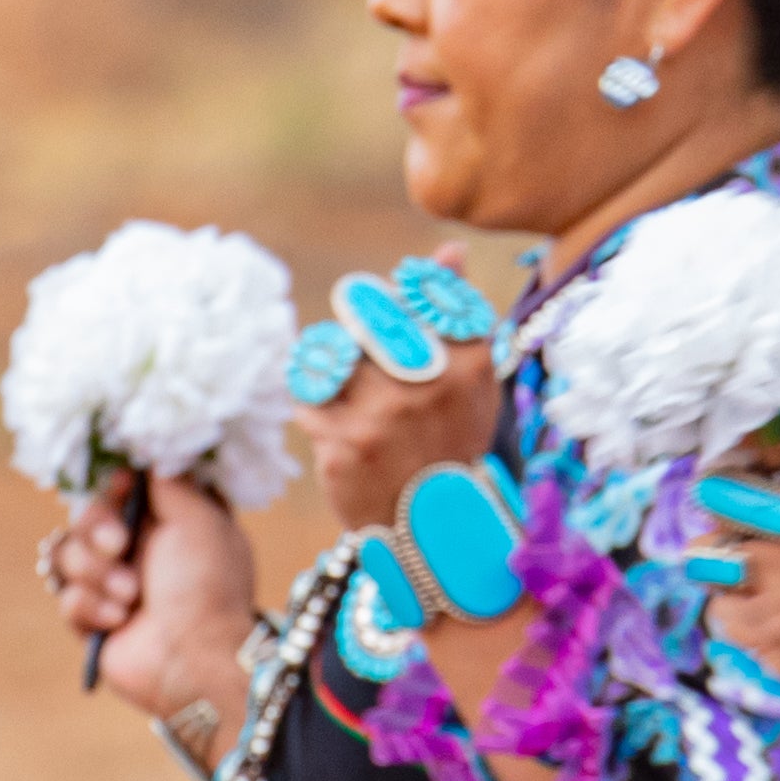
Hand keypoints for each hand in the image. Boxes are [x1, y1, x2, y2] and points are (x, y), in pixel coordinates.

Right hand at [48, 467, 258, 731]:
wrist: (196, 661)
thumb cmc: (208, 587)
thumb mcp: (200, 519)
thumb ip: (170, 481)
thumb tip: (150, 452)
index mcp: (168, 520)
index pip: (122, 485)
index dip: (114, 484)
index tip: (122, 485)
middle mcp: (139, 548)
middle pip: (85, 515)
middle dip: (97, 529)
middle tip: (120, 546)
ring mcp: (112, 584)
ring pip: (67, 554)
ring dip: (96, 574)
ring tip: (130, 597)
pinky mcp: (93, 619)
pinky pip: (66, 596)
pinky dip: (91, 607)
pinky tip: (120, 622)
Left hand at [302, 245, 507, 528]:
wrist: (434, 531)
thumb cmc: (450, 439)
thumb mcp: (471, 379)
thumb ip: (457, 310)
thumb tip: (450, 249)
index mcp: (467, 362)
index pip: (413, 293)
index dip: (394, 297)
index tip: (394, 313)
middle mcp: (426, 385)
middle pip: (363, 311)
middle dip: (354, 320)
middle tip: (360, 344)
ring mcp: (381, 416)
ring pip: (330, 352)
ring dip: (331, 365)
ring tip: (348, 388)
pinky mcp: (342, 446)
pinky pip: (308, 398)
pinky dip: (316, 405)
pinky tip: (338, 426)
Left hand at [699, 458, 779, 718]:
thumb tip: (765, 444)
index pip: (767, 447)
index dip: (748, 456)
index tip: (746, 466)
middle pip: (724, 492)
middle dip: (725, 504)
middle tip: (732, 517)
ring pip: (710, 550)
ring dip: (721, 559)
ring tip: (744, 570)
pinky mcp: (771, 629)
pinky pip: (721, 606)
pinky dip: (738, 610)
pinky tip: (767, 613)